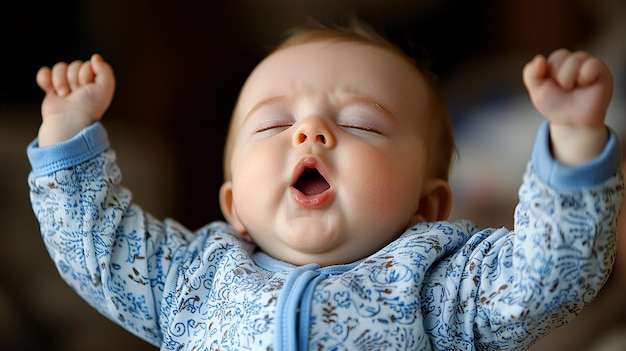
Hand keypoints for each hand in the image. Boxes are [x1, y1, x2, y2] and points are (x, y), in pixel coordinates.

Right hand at [36, 54, 114, 146]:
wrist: (68, 122)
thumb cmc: (89, 107)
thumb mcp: (104, 89)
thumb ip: (105, 71)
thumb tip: (95, 57)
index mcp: (95, 81)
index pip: (87, 64)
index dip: (85, 74)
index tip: (86, 87)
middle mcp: (81, 81)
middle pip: (73, 65)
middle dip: (73, 79)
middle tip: (76, 93)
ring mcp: (66, 84)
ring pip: (59, 67)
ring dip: (60, 81)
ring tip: (64, 95)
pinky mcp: (51, 88)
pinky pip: (45, 72)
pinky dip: (45, 78)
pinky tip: (50, 89)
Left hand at [523, 49, 612, 164]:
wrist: (573, 123)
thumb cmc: (556, 106)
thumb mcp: (537, 92)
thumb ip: (531, 75)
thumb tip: (539, 58)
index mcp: (558, 62)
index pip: (552, 57)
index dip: (549, 74)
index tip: (553, 87)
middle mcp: (574, 60)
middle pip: (561, 56)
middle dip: (559, 77)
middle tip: (565, 90)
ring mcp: (588, 64)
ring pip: (576, 59)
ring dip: (570, 79)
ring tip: (574, 89)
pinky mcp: (601, 71)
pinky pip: (592, 64)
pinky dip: (585, 76)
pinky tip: (585, 85)